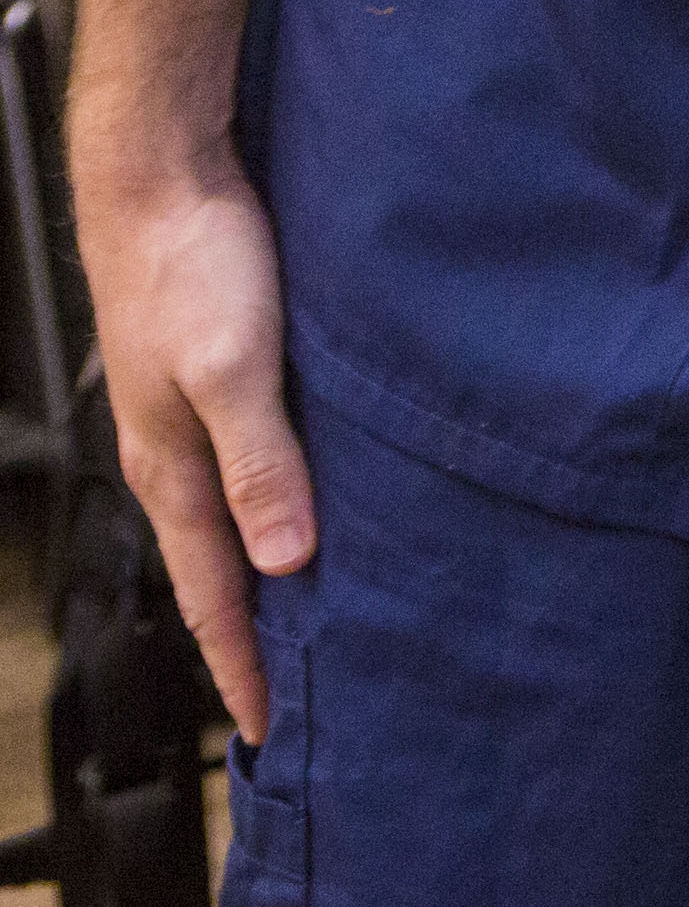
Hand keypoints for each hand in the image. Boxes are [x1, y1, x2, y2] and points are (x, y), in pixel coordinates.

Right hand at [80, 157, 314, 738]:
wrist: (160, 176)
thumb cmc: (194, 262)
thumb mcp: (237, 366)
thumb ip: (263, 461)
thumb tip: (288, 559)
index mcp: (175, 472)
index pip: (214, 597)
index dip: (242, 666)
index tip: (270, 730)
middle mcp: (176, 457)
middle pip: (218, 572)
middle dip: (251, 639)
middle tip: (297, 697)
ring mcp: (189, 418)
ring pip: (230, 521)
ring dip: (264, 577)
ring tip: (309, 620)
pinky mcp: (212, 376)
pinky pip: (243, 468)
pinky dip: (270, 509)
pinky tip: (307, 507)